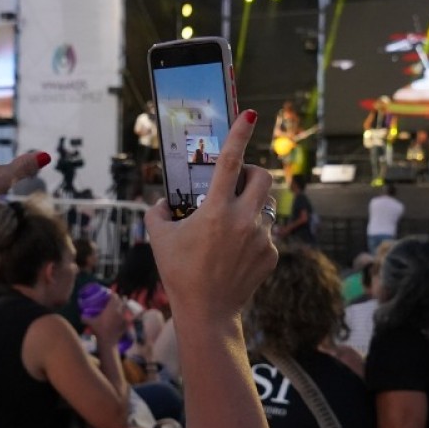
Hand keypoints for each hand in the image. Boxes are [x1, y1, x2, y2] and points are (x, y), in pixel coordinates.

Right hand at [89, 291, 127, 346]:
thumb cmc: (99, 330)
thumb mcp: (90, 323)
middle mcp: (119, 311)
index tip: (111, 295)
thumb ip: (84, 318)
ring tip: (123, 306)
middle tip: (116, 301)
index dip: (113, 295)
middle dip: (120, 299)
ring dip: (126, 305)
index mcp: (111, 308)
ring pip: (128, 307)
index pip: (115, 297)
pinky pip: (131, 316)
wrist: (108, 341)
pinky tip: (127, 315)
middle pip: (122, 300)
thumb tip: (80, 315)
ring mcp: (124, 317)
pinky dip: (130, 315)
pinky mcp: (127, 323)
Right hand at [145, 110, 275, 323]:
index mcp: (216, 211)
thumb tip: (163, 202)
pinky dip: (252, 235)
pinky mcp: (271, 254)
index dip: (239, 134)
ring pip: (264, 207)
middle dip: (253, 172)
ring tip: (229, 227)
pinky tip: (235, 253)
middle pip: (264, 177)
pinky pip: (265, 234)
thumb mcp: (159, 239)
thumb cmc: (179, 274)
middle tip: (239, 181)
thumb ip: (157, 212)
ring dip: (249, 207)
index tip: (249, 114)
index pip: (230, 162)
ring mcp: (261, 238)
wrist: (208, 313)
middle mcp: (243, 220)